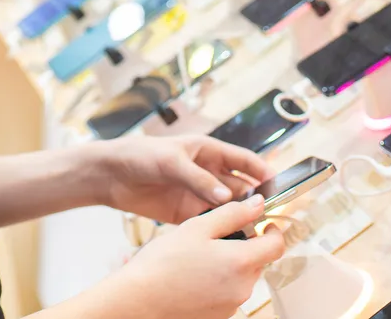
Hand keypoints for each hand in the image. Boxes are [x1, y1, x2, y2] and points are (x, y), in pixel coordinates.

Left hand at [94, 135, 269, 223]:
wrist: (111, 175)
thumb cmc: (140, 155)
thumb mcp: (171, 161)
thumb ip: (198, 179)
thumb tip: (225, 197)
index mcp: (208, 151)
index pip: (243, 160)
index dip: (262, 170)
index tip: (279, 184)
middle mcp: (207, 173)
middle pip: (240, 186)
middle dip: (255, 199)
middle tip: (270, 214)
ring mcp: (197, 194)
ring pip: (227, 207)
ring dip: (239, 216)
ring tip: (254, 229)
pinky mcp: (185, 213)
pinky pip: (209, 221)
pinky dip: (220, 229)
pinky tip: (230, 239)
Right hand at [110, 196, 285, 318]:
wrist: (139, 301)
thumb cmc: (163, 264)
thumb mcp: (197, 227)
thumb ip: (232, 213)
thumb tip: (258, 204)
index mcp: (241, 262)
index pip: (277, 245)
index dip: (272, 230)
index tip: (262, 222)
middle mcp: (242, 288)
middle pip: (259, 260)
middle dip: (246, 245)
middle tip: (218, 236)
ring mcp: (231, 305)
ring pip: (242, 276)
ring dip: (231, 263)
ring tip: (200, 256)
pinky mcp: (219, 316)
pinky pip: (228, 292)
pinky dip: (219, 281)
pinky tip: (194, 275)